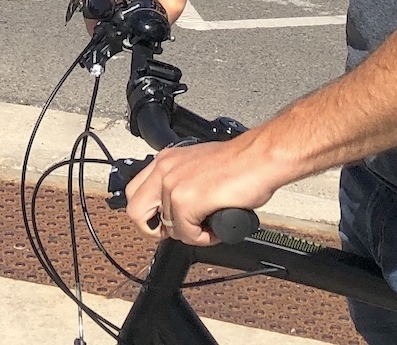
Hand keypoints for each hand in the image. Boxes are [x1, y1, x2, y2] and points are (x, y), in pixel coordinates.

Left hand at [122, 137, 285, 246]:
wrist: (261, 158)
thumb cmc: (241, 162)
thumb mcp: (197, 166)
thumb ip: (182, 181)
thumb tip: (177, 208)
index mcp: (166, 160)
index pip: (135, 191)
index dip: (150, 213)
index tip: (167, 220)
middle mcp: (164, 170)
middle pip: (135, 211)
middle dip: (155, 229)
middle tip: (180, 230)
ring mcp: (174, 185)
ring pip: (167, 228)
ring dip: (190, 233)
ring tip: (210, 225)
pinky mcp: (187, 201)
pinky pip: (186, 234)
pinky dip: (203, 238)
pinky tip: (217, 227)